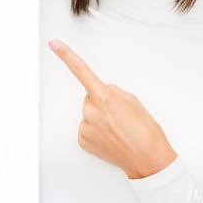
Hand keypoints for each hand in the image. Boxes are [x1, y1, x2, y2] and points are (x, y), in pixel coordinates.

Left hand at [48, 39, 176, 178]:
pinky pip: (87, 126)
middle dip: (103, 101)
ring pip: (89, 112)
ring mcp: (85, 127)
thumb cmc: (145, 130)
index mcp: (104, 97)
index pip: (80, 70)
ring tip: (118, 127)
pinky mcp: (82, 140)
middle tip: (120, 114)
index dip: (66, 55)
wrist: (148, 158)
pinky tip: (111, 135)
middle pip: (91, 96)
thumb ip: (112, 91)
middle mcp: (90, 111)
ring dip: (101, 116)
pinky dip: (97, 129)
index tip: (54, 44)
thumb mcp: (132, 100)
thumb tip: (102, 93)